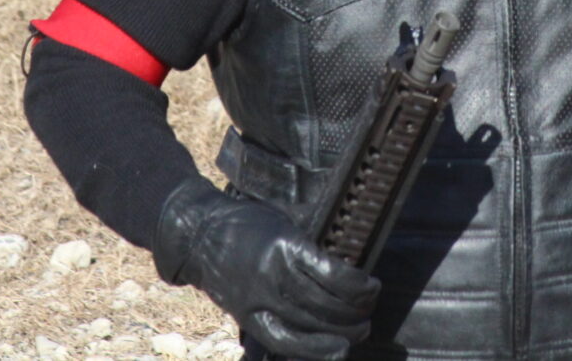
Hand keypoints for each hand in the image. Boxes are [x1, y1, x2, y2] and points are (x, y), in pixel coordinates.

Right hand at [152, 177, 380, 359]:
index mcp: (286, 246)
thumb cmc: (247, 223)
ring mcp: (259, 300)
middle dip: (355, 313)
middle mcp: (273, 276)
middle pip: (324, 304)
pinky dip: (311, 349)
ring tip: (358, 331)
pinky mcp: (248, 317)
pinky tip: (333, 350)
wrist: (198, 234)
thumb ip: (310, 248)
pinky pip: (284, 340)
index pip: (333, 275)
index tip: (372, 286)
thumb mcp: (284, 223)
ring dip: (340, 333)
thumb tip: (347, 270)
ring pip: (308, 326)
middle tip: (369, 311)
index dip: (359, 287)